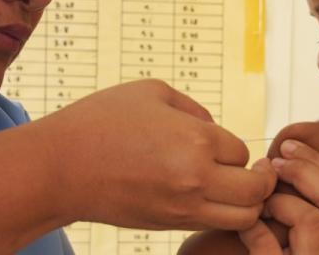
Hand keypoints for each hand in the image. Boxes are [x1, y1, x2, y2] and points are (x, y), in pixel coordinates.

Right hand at [33, 79, 276, 229]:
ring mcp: (183, 208)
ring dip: (246, 202)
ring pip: (244, 218)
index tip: (215, 142)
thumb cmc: (100, 122)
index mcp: (195, 140)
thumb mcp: (153, 92)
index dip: (231, 145)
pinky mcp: (168, 225)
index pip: (242, 151)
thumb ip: (193, 109)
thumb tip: (214, 129)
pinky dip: (222, 215)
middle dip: (259, 178)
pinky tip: (208, 197)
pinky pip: (213, 226)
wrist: (59, 168)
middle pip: (256, 190)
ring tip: (234, 187)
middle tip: (251, 169)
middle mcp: (196, 179)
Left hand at [239, 140, 318, 254]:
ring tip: (260, 206)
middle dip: (307, 170)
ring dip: (280, 202)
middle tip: (277, 160)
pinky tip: (243, 231)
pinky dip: (252, 229)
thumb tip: (290, 155)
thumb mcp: (281, 228)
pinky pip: (267, 244)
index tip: (289, 147)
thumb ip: (295, 200)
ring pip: (311, 219)